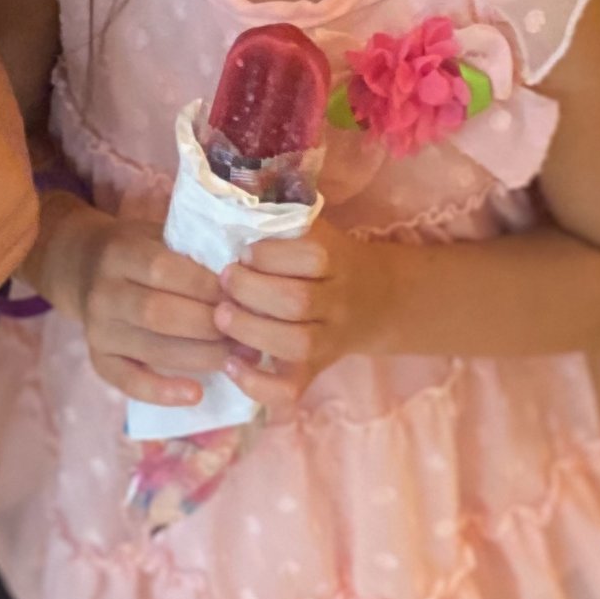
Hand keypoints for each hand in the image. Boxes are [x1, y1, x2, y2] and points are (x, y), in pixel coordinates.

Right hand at [55, 210, 229, 406]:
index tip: (242, 296)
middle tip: (247, 333)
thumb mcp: (158, 234)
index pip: (163, 270)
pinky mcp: (98, 359)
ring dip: (200, 357)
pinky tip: (196, 394)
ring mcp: (98, 329)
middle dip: (209, 326)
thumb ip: (191, 250)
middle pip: (159, 313)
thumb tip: (245, 277)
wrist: (83, 266)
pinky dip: (162, 392)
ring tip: (239, 359)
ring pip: (151, 349)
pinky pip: (129, 382)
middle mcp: (103, 292)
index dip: (205, 286)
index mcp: (120, 252)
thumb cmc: (138, 250)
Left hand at [213, 228, 394, 416]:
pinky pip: (291, 390)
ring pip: (296, 344)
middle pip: (299, 301)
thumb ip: (284, 222)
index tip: (243, 251)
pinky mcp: (315, 371)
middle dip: (253, 290)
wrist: (379, 300)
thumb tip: (232, 208)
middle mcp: (337, 302)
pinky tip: (231, 365)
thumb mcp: (319, 232)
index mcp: (338, 260)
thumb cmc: (333, 259)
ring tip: (220, 315)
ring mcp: (329, 341)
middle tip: (224, 280)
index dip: (271, 255)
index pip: (312, 257)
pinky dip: (258, 385)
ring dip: (252, 330)